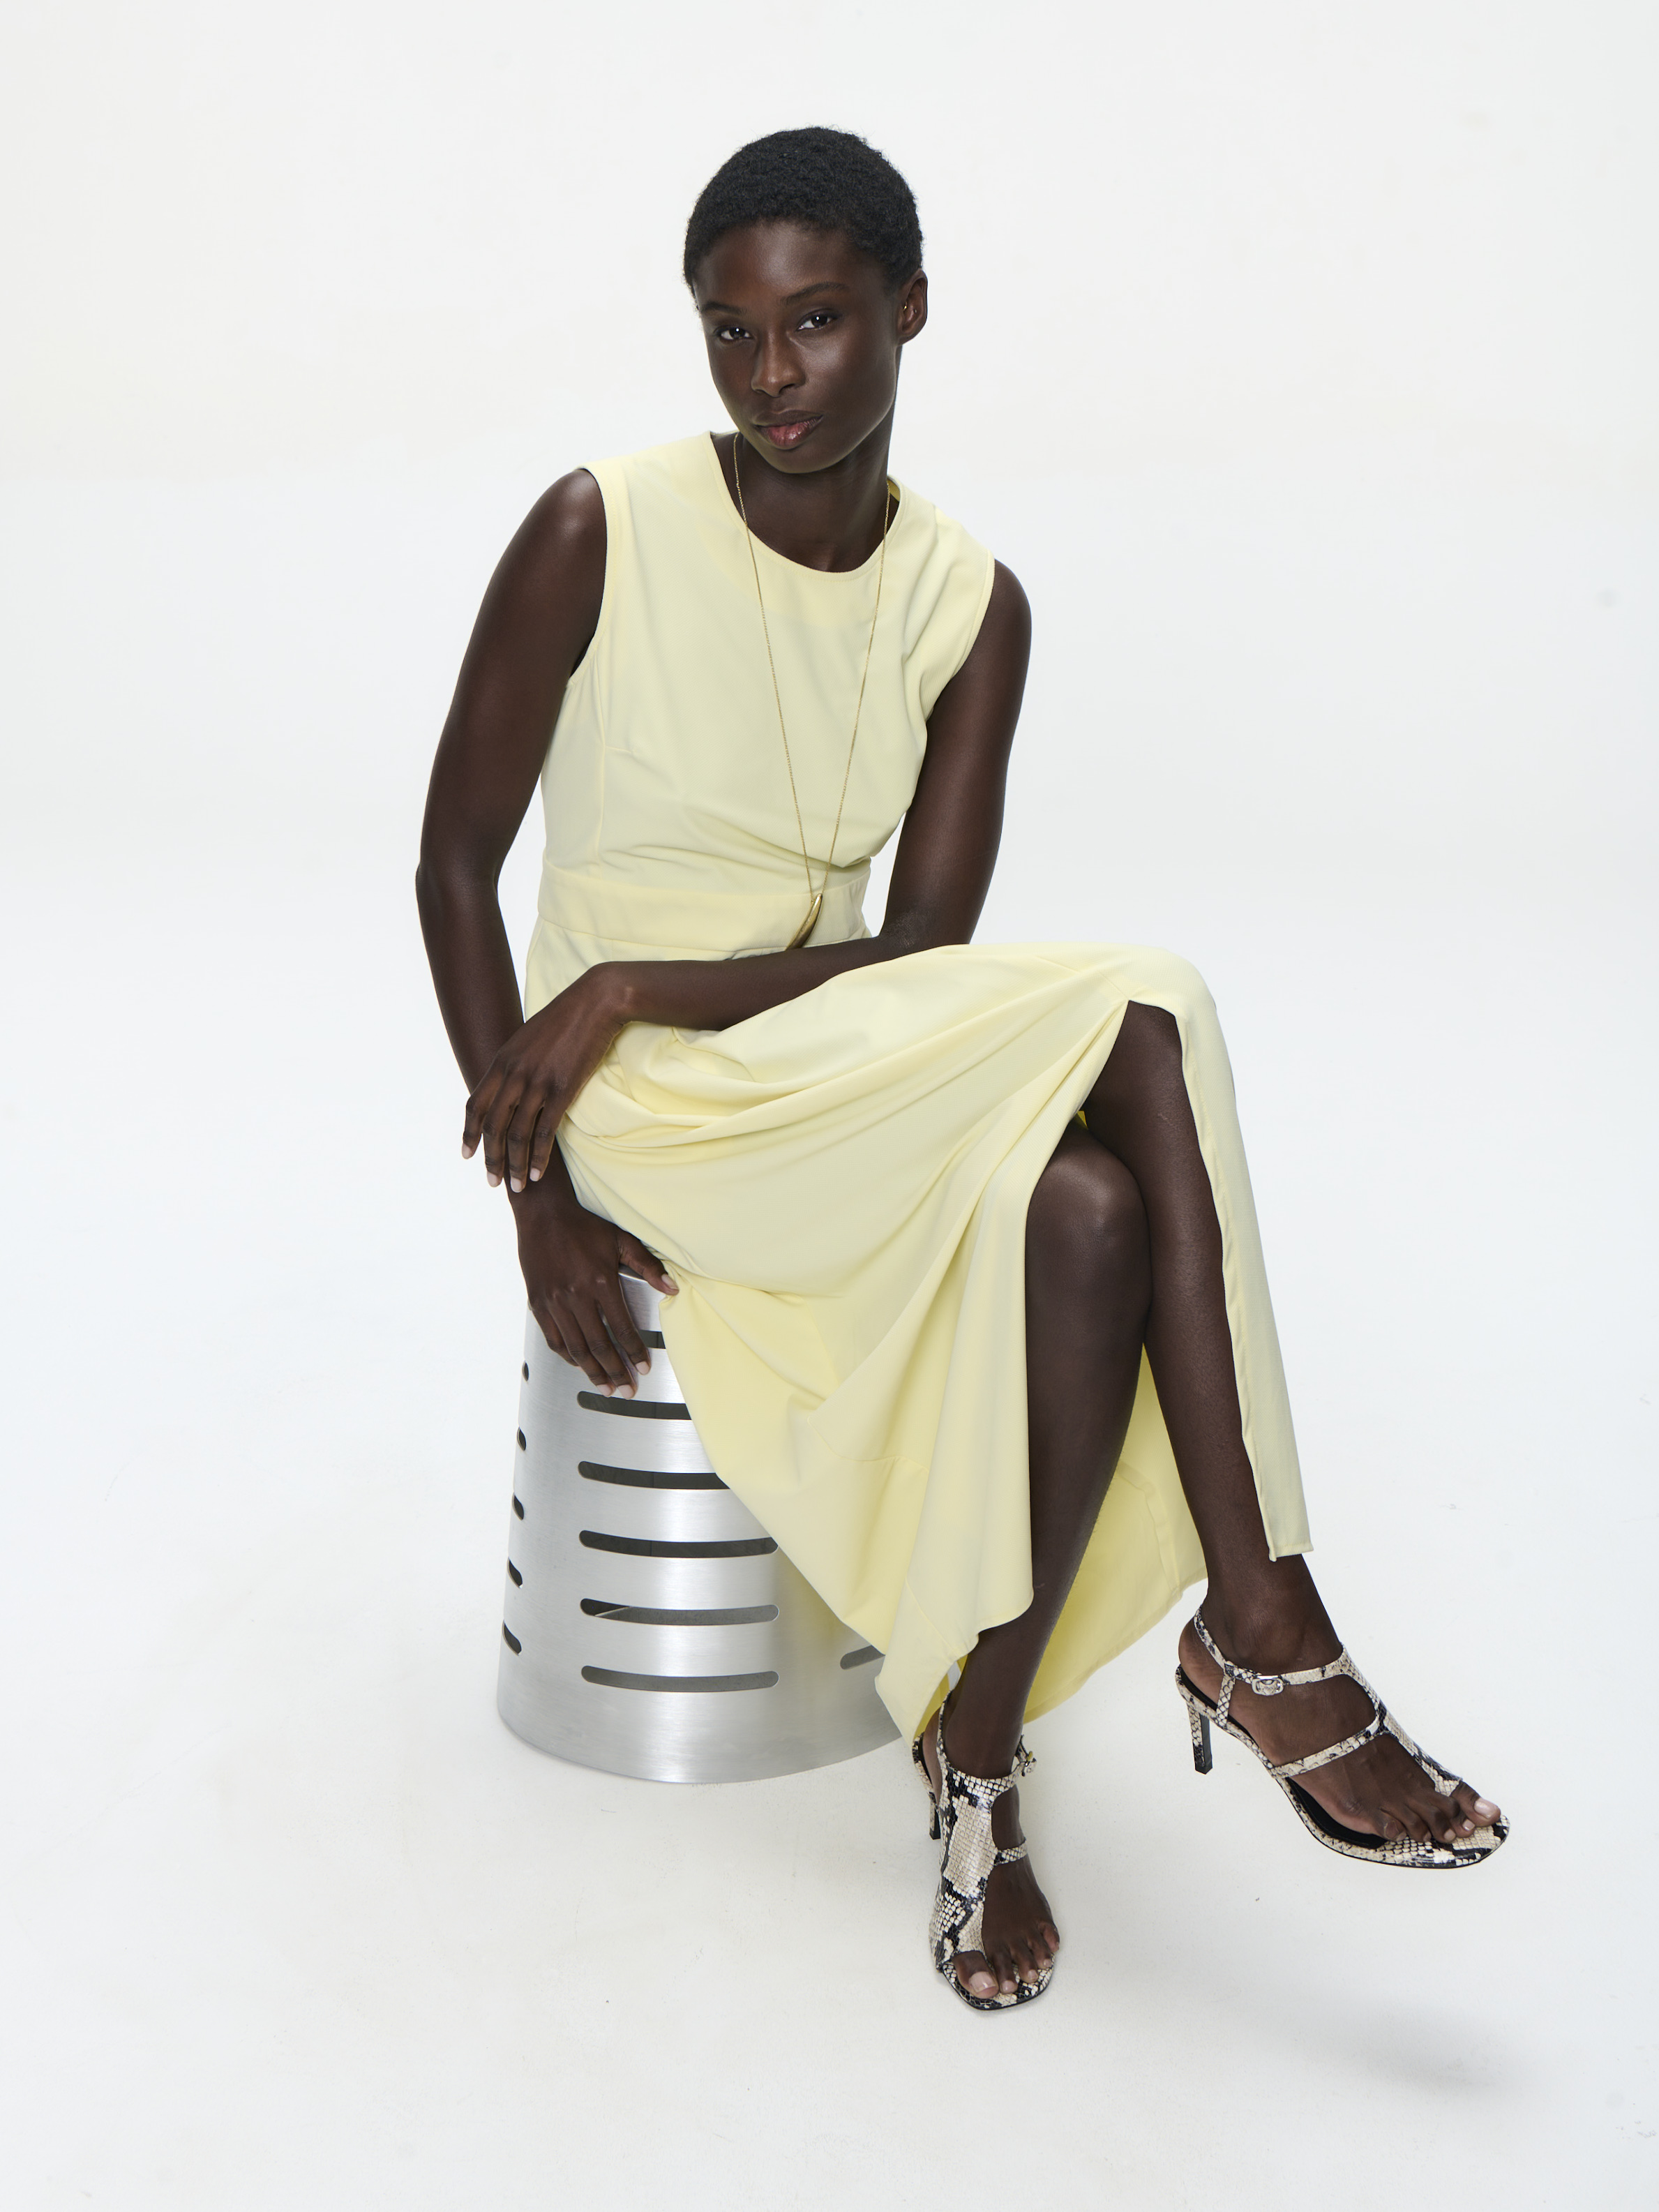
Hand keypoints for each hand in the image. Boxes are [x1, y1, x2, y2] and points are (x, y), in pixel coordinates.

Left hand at [462, 968, 627, 1191]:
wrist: (595, 1002)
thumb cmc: (565, 1020)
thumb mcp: (528, 1039)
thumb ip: (514, 1063)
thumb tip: (508, 1084)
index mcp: (502, 1061)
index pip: (476, 1105)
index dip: (468, 1133)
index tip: (467, 1155)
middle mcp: (513, 1074)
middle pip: (492, 1126)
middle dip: (490, 1158)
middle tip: (492, 1182)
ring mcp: (537, 1082)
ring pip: (517, 1134)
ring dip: (515, 1165)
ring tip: (518, 1186)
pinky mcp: (562, 1089)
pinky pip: (544, 1131)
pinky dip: (539, 1156)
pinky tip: (539, 1172)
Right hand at [513, 1170, 677, 1396]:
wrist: (543, 1215)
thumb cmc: (583, 1226)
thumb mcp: (621, 1240)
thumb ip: (648, 1266)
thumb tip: (672, 1288)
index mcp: (600, 1281)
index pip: (622, 1327)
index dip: (634, 1352)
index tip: (644, 1368)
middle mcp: (575, 1296)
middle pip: (599, 1345)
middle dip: (616, 1372)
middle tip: (628, 1390)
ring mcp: (554, 1302)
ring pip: (576, 1348)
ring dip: (593, 1372)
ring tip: (607, 1388)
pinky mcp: (538, 1304)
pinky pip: (553, 1339)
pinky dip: (568, 1357)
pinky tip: (579, 1365)